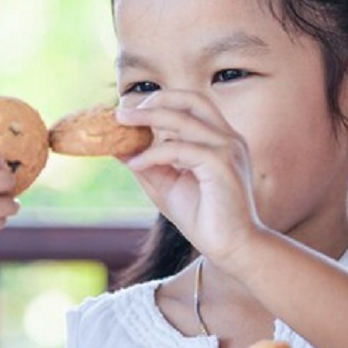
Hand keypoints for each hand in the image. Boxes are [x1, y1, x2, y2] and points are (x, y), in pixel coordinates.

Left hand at [117, 90, 263, 261]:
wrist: (230, 248)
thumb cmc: (202, 217)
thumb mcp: (166, 184)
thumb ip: (147, 163)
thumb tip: (117, 146)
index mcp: (219, 138)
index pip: (191, 104)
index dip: (160, 101)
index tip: (129, 109)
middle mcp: (228, 138)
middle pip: (192, 99)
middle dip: (155, 100)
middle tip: (123, 111)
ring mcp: (228, 149)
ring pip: (184, 120)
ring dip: (148, 120)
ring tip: (121, 127)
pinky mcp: (222, 166)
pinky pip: (181, 149)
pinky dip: (154, 154)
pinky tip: (136, 165)